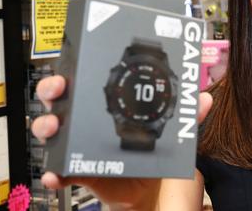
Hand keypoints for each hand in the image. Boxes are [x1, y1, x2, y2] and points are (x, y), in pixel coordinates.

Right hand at [31, 75, 213, 209]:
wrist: (146, 185)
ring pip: (53, 129)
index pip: (85, 80)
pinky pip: (60, 171)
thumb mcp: (169, 128)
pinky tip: (56, 173)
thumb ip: (186, 115)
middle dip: (52, 89)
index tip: (71, 67)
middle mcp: (86, 119)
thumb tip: (203, 100)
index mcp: (106, 102)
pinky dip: (55, 172)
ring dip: (47, 125)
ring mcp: (79, 143)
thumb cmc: (151, 148)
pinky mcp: (78, 170)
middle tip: (56, 89)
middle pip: (60, 98)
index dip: (73, 70)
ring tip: (52, 127)